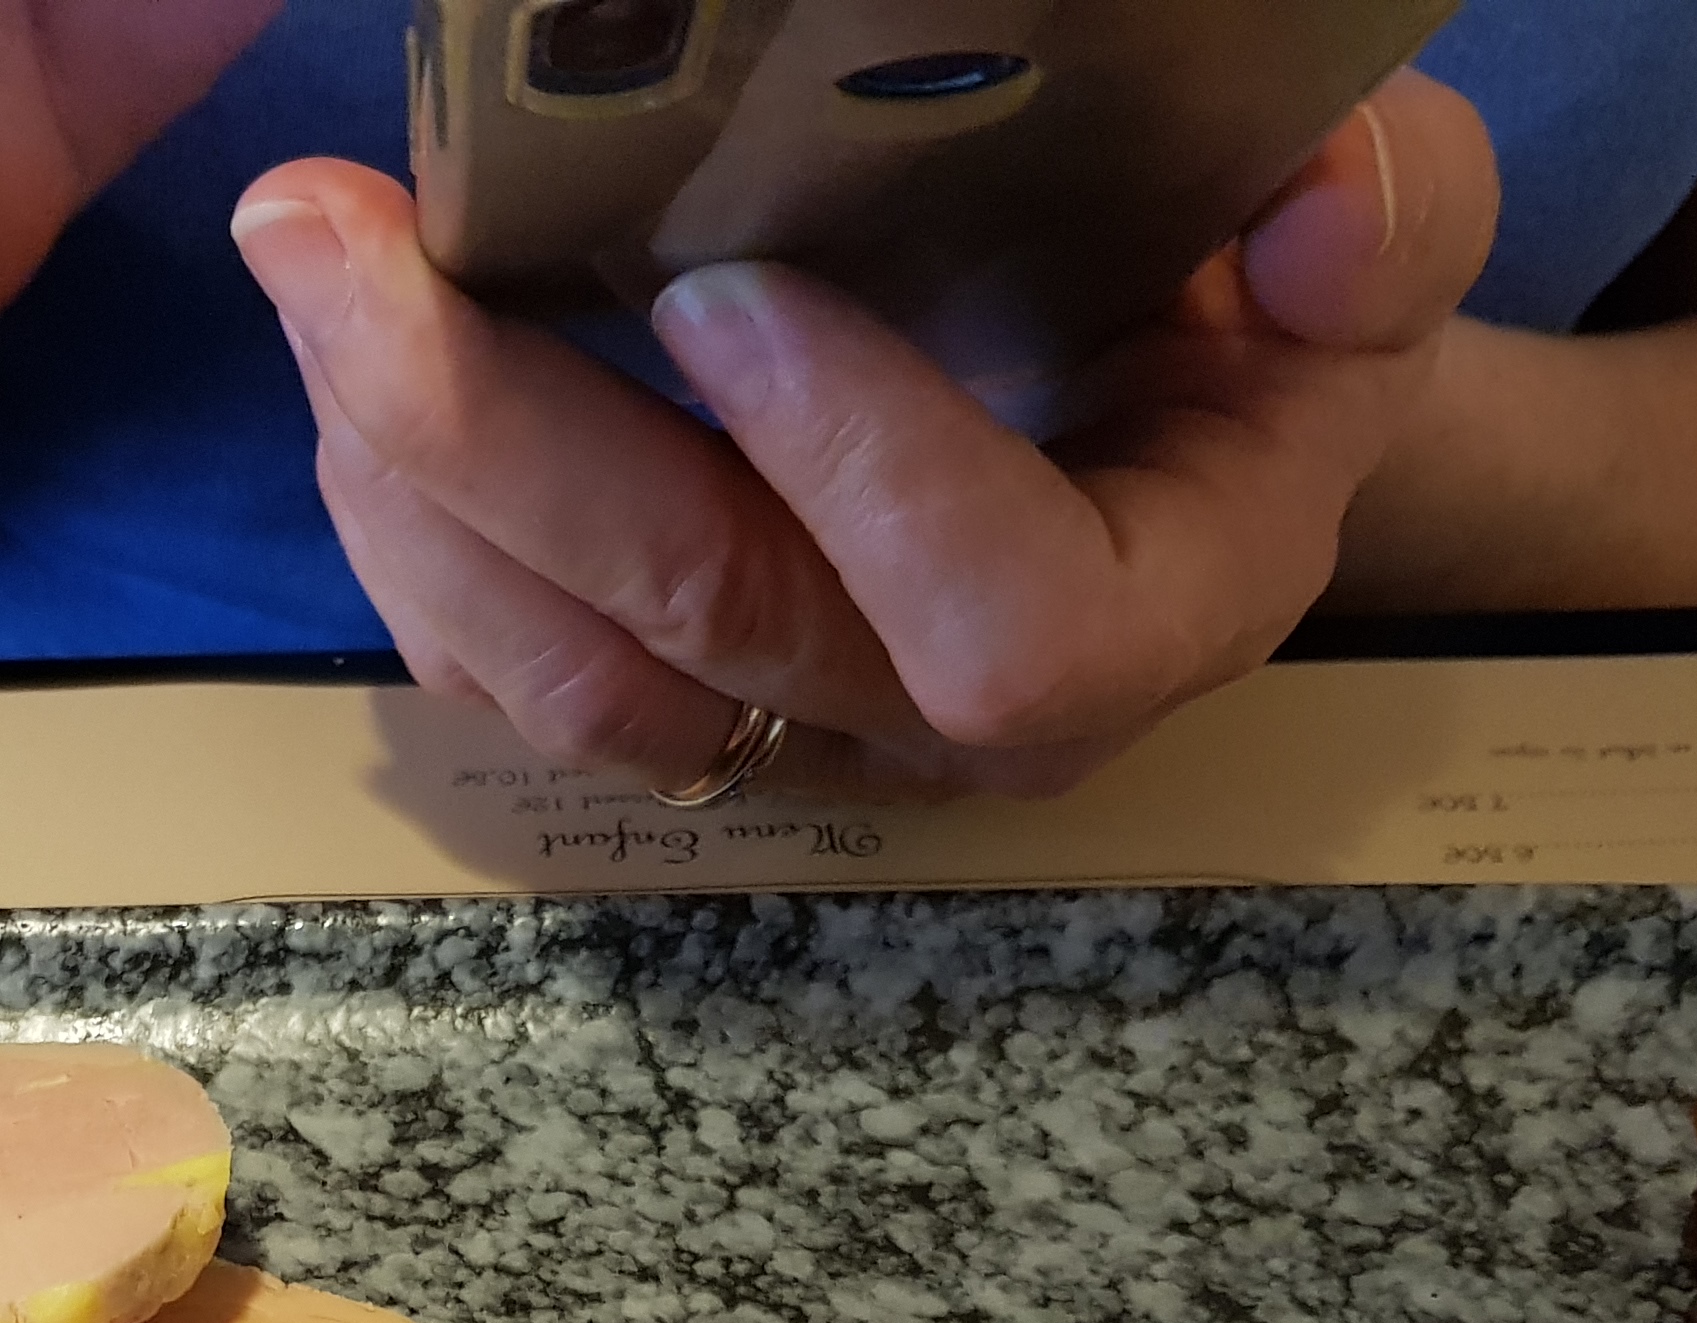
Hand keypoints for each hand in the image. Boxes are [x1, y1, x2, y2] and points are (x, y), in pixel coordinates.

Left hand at [230, 72, 1498, 799]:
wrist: (1183, 409)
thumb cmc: (1263, 318)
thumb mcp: (1368, 248)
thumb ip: (1384, 226)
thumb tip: (1320, 223)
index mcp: (1149, 613)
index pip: (1004, 631)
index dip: (864, 478)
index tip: (725, 287)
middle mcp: (947, 720)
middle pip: (708, 638)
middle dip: (505, 439)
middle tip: (345, 238)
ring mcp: (794, 724)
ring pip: (567, 674)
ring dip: (406, 481)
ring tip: (312, 268)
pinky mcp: (676, 694)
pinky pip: (503, 660)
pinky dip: (400, 515)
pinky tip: (344, 350)